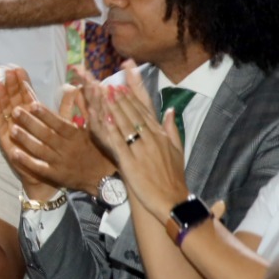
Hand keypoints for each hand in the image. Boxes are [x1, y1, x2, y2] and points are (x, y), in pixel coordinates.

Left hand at [0, 68, 108, 196]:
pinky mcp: (55, 175)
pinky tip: (14, 153)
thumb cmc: (95, 146)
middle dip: (30, 123)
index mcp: (76, 134)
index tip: (32, 103)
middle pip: (47, 134)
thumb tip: (78, 86)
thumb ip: (84, 106)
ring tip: (12, 129)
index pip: (59, 123)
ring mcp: (61, 162)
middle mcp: (67, 147)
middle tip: (15, 110)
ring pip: (41, 150)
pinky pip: (39, 168)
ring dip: (26, 140)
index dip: (46, 114)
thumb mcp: (93, 126)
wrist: (101, 175)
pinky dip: (27, 161)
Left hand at [82, 62, 188, 220]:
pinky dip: (110, 129)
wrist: (173, 201)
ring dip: (113, 107)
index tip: (124, 77)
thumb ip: (173, 129)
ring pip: (124, 123)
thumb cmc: (173, 177)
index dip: (134, 92)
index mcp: (161, 134)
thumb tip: (171, 110)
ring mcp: (141, 149)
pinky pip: (118, 142)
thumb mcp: (177, 150)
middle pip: (133, 113)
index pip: (145, 108)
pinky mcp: (131, 162)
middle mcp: (152, 138)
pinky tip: (102, 117)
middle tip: (108, 81)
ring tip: (102, 92)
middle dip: (120, 96)